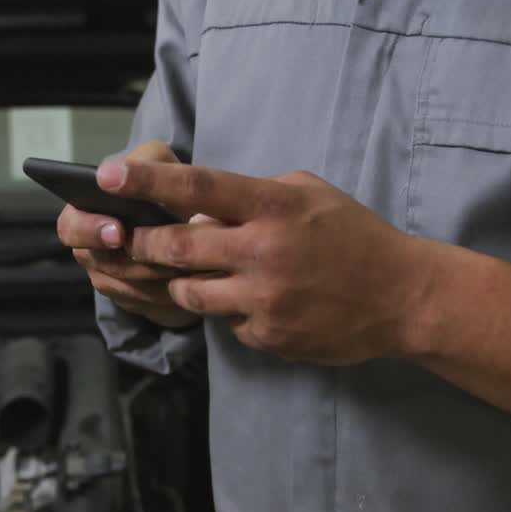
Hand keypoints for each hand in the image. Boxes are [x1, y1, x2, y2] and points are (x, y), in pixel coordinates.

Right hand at [57, 142, 199, 328]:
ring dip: (155, 276)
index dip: (90, 231)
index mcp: (85, 210)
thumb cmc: (167, 181)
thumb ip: (145, 164)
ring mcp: (109, 275)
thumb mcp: (158, 160)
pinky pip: (144, 302)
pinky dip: (166, 293)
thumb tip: (128, 178)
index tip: (119, 231)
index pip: (70, 226)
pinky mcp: (131, 297)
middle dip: (129, 261)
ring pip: (125, 286)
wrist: (192, 215)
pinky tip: (187, 280)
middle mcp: (90, 246)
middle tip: (158, 258)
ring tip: (184, 264)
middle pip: (97, 264)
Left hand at [96, 161, 434, 364]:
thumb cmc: (354, 237)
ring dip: (181, 281)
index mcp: (275, 207)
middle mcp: (264, 252)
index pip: (199, 187)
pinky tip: (257, 301)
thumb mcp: (309, 194)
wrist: (403, 298)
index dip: (148, 181)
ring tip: (198, 272)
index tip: (107, 176)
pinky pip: (225, 322)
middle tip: (130, 239)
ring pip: (189, 292)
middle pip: (177, 247)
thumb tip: (200, 206)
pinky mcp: (267, 335)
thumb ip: (254, 195)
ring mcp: (264, 299)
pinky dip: (229, 310)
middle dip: (144, 243)